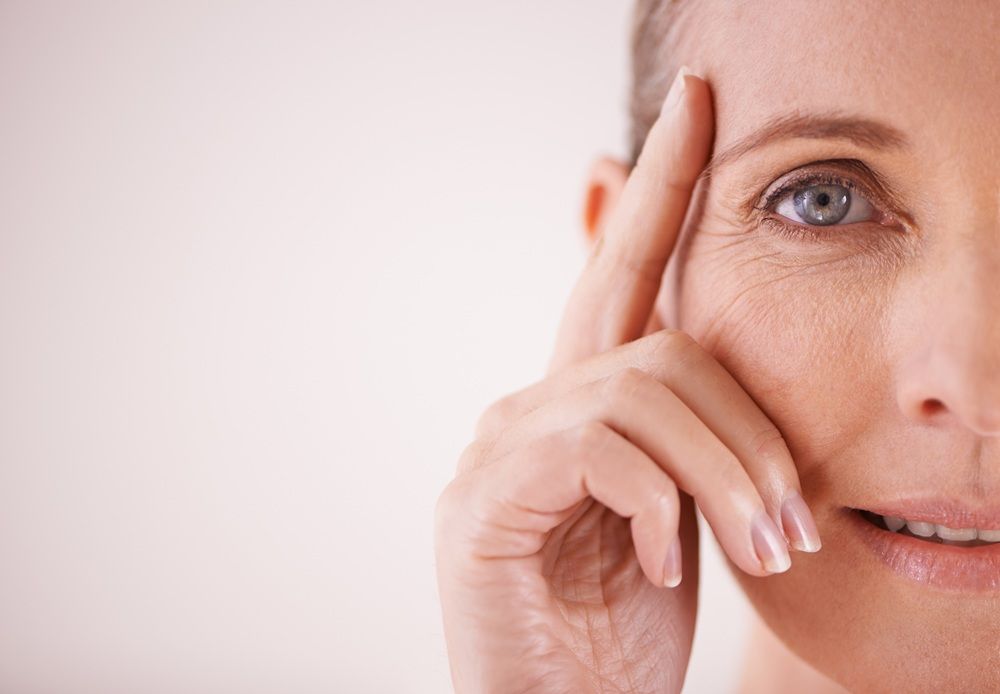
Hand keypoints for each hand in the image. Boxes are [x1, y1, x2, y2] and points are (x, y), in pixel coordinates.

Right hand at [433, 66, 820, 693]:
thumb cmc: (622, 626)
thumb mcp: (682, 514)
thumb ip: (685, 428)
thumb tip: (698, 355)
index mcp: (586, 406)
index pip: (623, 270)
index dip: (661, 184)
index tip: (700, 102)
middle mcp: (533, 406)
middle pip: (660, 339)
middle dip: (751, 426)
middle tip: (796, 520)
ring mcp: (500, 445)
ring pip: (643, 388)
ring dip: (726, 473)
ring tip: (757, 549)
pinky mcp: (482, 496)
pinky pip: (600, 443)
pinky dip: (662, 504)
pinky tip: (667, 561)